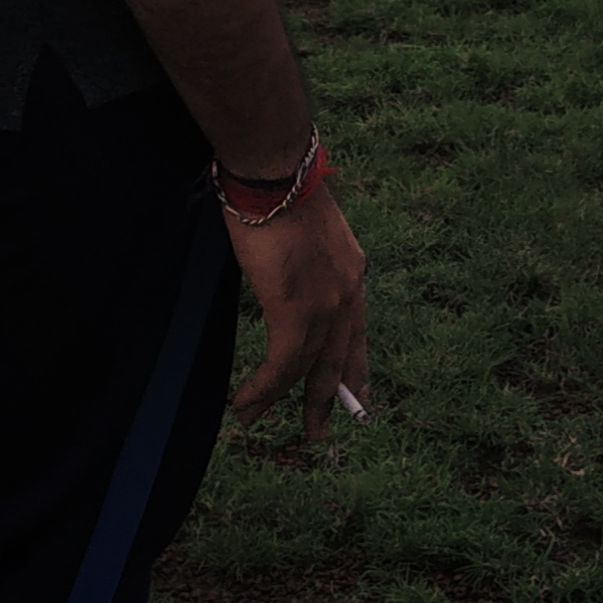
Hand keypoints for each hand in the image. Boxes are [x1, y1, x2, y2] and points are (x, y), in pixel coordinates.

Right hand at [226, 185, 367, 441]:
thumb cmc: (279, 187)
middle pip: (338, 359)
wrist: (276, 171)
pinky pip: (281, 367)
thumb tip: (286, 266)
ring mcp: (325, 304)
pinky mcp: (295, 312)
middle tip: (318, 431)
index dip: (353, 366)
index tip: (355, 393)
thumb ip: (306, 257)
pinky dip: (262, 390)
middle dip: (327, 398)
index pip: (356, 329)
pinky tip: (246, 405)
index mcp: (352, 269)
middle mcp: (347, 291)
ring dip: (279, 400)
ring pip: (305, 369)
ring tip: (255, 419)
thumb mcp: (306, 228)